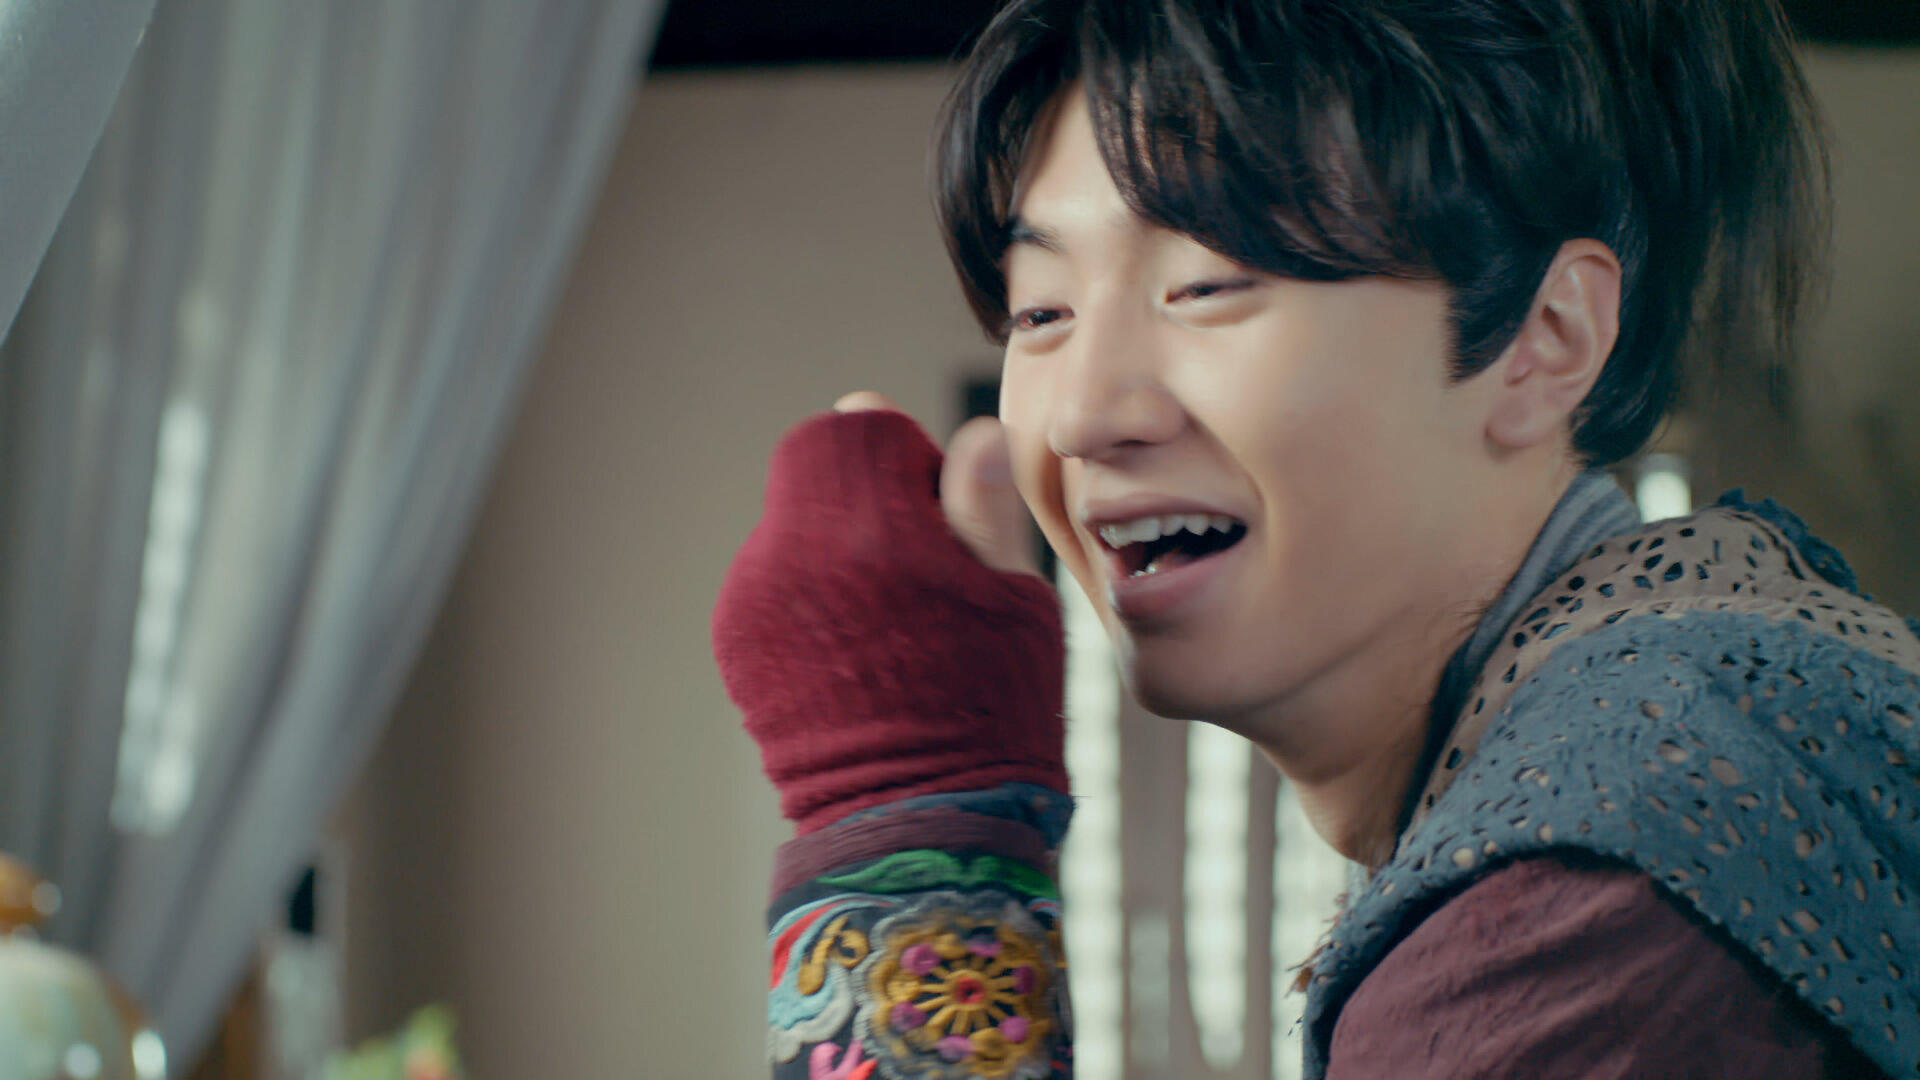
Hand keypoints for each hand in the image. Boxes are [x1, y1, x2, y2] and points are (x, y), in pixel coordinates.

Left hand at [712, 392, 1066, 833]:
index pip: (857, 424)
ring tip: (895, 625)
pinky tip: (863, 655)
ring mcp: (751, 601)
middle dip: (868, 496)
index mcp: (865, 529)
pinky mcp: (735, 642)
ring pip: (796, 526)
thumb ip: (980, 507)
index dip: (904, 452)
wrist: (917, 826)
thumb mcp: (1009, 600)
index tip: (940, 509)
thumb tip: (978, 431)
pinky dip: (816, 597)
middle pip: (816, 471)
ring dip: (841, 548)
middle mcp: (789, 554)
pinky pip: (776, 581)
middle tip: (923, 568)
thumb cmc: (991, 709)